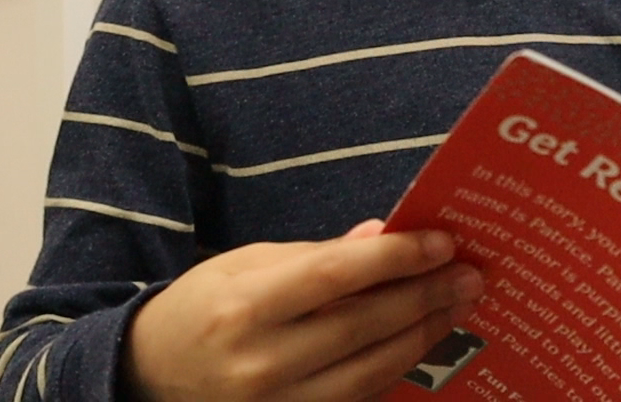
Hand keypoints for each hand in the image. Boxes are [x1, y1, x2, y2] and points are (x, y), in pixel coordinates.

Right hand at [123, 220, 483, 400]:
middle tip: (470, 275)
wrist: (150, 377)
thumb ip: (317, 255)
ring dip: (422, 337)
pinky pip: (358, 399)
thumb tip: (383, 236)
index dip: (395, 259)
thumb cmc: (203, 308)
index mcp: (244, 307)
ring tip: (457, 307)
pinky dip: (395, 370)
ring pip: (370, 371)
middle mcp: (261, 362)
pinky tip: (422, 342)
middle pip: (362, 326)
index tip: (441, 242)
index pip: (335, 277)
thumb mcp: (246, 265)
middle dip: (424, 298)